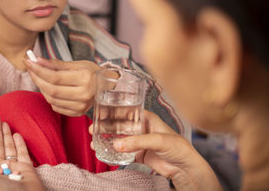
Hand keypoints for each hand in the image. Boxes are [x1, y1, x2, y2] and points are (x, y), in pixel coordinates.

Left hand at [25, 58, 100, 115]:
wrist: (108, 87)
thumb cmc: (92, 73)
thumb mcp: (77, 64)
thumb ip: (56, 64)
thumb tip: (38, 60)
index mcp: (86, 78)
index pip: (55, 77)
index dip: (39, 70)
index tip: (29, 62)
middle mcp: (85, 94)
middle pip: (51, 90)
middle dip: (37, 78)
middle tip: (30, 68)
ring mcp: (82, 106)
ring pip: (52, 100)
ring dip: (41, 88)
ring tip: (39, 77)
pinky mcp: (78, 113)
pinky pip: (56, 107)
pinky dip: (49, 97)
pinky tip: (49, 88)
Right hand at [89, 111, 221, 190]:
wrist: (185, 168)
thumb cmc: (178, 147)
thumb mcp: (157, 140)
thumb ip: (137, 141)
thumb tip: (118, 144)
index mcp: (147, 118)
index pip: (126, 111)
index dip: (112, 112)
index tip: (100, 114)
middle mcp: (141, 127)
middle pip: (119, 124)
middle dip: (106, 126)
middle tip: (93, 129)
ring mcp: (139, 140)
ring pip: (119, 137)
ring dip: (107, 139)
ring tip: (94, 141)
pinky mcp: (138, 153)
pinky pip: (122, 150)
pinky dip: (113, 150)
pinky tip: (103, 150)